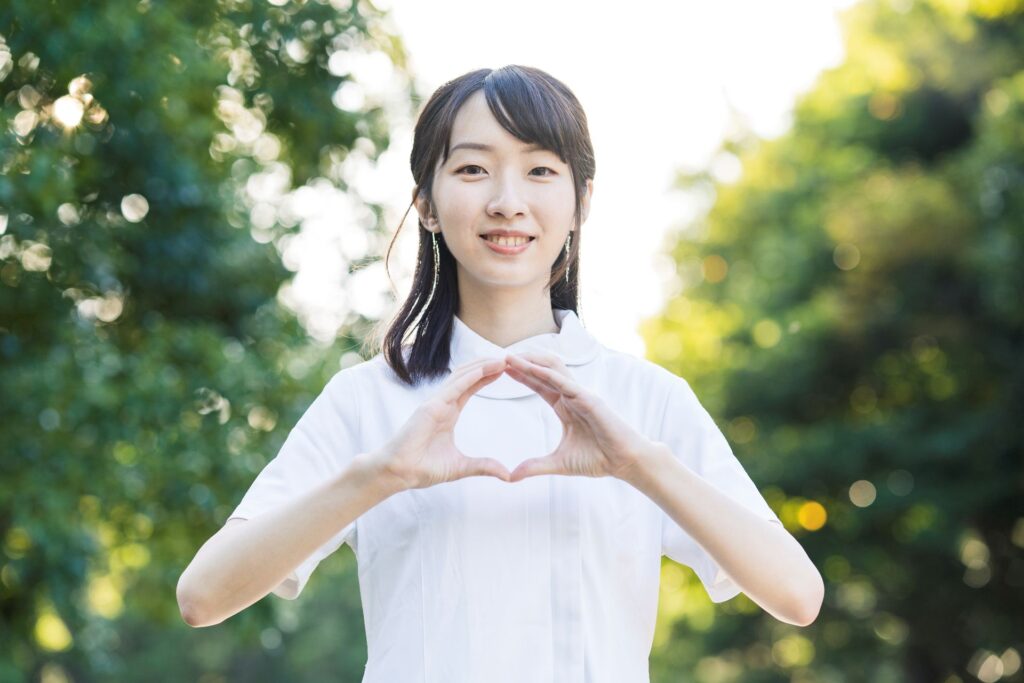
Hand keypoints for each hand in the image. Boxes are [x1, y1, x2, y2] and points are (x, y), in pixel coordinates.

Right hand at [372, 357, 512, 490]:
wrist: (399, 473)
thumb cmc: (423, 468)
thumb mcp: (461, 467)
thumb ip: (484, 466)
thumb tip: (507, 475)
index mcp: (448, 412)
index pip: (471, 387)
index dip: (487, 376)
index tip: (504, 369)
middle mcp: (443, 403)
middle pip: (468, 376)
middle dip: (487, 365)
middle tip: (508, 358)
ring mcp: (436, 403)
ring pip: (461, 376)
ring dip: (481, 366)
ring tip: (501, 359)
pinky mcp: (430, 407)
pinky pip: (453, 388)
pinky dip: (469, 377)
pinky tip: (484, 369)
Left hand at [503, 351, 654, 482]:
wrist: (624, 462)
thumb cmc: (598, 459)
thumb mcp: (558, 463)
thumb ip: (535, 466)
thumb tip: (511, 476)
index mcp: (565, 405)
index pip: (538, 383)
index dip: (520, 374)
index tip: (499, 367)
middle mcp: (571, 395)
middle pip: (542, 370)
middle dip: (521, 361)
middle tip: (497, 356)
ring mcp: (580, 394)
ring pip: (552, 368)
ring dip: (530, 360)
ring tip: (509, 356)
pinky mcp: (589, 398)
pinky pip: (564, 381)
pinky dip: (545, 373)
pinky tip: (528, 367)